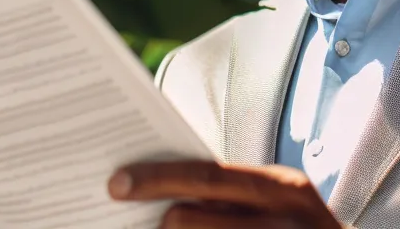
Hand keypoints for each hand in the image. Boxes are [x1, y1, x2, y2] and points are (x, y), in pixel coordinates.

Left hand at [109, 161, 341, 227]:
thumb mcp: (281, 205)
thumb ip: (235, 195)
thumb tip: (167, 193)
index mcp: (282, 189)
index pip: (206, 175)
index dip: (156, 178)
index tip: (116, 184)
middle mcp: (283, 221)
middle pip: (187, 221)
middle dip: (159, 224)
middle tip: (136, 220)